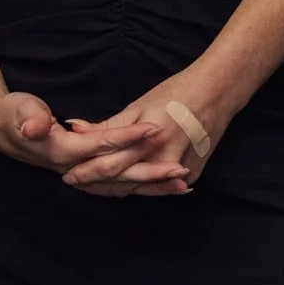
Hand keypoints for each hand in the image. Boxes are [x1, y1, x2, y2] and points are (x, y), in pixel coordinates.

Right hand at [0, 92, 167, 183]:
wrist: (0, 131)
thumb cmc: (12, 115)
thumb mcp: (18, 110)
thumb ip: (30, 118)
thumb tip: (37, 127)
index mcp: (64, 150)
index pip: (102, 146)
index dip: (128, 137)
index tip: (154, 127)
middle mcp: (75, 167)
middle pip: (118, 173)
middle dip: (150, 172)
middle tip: (182, 167)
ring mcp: (81, 172)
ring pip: (121, 184)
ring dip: (151, 184)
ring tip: (183, 183)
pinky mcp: (85, 171)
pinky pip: (116, 184)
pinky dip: (139, 186)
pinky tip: (162, 184)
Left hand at [63, 76, 230, 198]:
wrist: (216, 94)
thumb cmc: (174, 94)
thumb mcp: (138, 107)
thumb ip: (107, 125)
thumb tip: (74, 128)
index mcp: (147, 143)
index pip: (109, 166)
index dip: (86, 172)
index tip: (66, 174)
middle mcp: (163, 163)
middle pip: (122, 183)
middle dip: (95, 186)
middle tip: (73, 183)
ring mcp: (179, 174)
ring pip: (139, 190)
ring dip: (114, 190)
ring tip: (92, 188)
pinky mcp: (191, 176)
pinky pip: (158, 188)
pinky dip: (138, 187)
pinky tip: (121, 187)